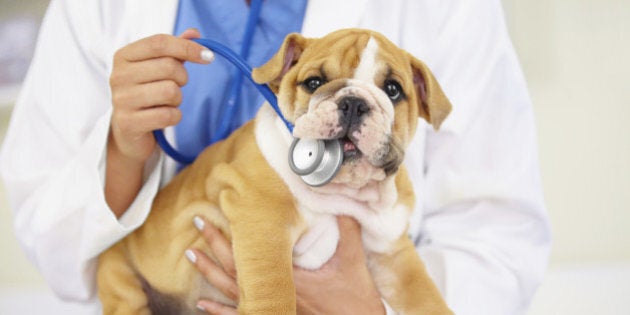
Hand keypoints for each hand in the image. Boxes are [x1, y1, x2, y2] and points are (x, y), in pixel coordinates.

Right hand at [108, 28, 212, 163]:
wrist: (128, 130)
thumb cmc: (147, 92)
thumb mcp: (158, 67)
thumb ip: (175, 49)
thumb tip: (194, 33)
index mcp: (124, 56)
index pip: (160, 42)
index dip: (187, 47)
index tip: (208, 56)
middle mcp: (118, 75)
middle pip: (169, 67)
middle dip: (182, 78)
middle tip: (176, 86)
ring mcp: (121, 100)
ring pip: (171, 91)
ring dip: (177, 99)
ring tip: (166, 102)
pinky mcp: (129, 123)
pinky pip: (168, 115)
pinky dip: (174, 116)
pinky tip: (164, 117)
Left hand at [186, 216, 384, 314]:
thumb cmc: (356, 299)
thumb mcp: (353, 261)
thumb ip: (347, 230)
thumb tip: (341, 204)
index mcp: (290, 275)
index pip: (251, 253)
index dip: (230, 234)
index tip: (215, 214)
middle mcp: (274, 292)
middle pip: (235, 267)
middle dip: (214, 244)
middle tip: (197, 223)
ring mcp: (272, 308)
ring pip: (232, 291)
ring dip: (210, 273)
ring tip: (191, 255)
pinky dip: (219, 310)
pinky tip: (203, 304)